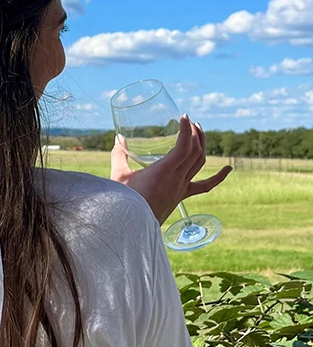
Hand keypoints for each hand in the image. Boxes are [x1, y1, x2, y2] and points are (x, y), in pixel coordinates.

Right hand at [110, 114, 231, 224]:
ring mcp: (181, 188)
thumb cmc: (124, 203)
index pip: (183, 147)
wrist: (132, 228)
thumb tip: (119, 138)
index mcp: (163, 173)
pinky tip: (227, 169)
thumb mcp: (118, 177)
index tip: (183, 117)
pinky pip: (204, 186)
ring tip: (199, 132)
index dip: (186, 130)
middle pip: (195, 151)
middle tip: (189, 122)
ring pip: (200, 163)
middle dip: (194, 133)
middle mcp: (176, 179)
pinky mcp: (181, 196)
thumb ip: (119, 156)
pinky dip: (218, 177)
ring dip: (202, 145)